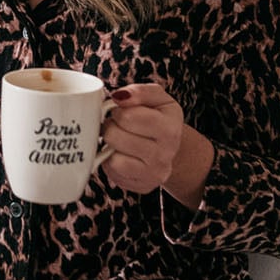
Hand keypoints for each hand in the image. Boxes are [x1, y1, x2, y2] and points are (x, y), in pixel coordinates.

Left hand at [101, 83, 184, 197]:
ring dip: (109, 146)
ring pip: (113, 160)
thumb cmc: (159, 117)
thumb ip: (139, 92)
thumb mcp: (156, 97)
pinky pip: (113, 173)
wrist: (170, 147)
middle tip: (116, 124)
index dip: (118, 111)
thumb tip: (119, 97)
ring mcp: (154, 174)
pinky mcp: (142, 186)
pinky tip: (120, 153)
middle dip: (110, 126)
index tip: (120, 110)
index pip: (129, 116)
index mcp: (170, 129)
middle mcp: (165, 155)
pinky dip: (110, 161)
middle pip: (116, 137)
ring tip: (117, 139)